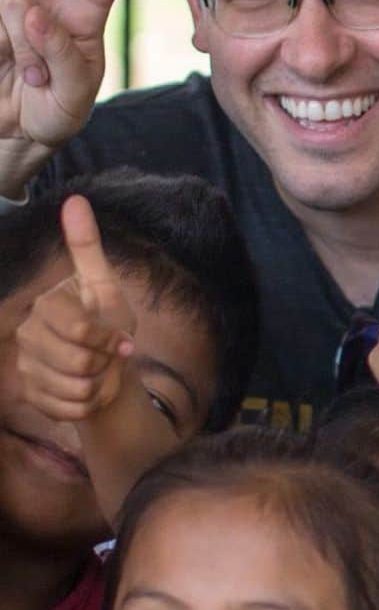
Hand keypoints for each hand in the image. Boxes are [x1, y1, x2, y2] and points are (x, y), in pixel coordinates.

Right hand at [0, 0, 139, 178]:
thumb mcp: (73, 93)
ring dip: (27, 49)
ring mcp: (16, 10)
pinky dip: (7, 52)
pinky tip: (10, 71)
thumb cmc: (57, 113)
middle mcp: (50, 4)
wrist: (17, 131)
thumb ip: (59, 53)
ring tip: (32, 79)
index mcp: (86, 18)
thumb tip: (32, 12)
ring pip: (16, 5)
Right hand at [15, 194, 135, 420]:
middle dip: (106, 364)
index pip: (80, 330)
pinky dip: (91, 405)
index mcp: (45, 305)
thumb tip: (75, 199)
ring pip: (75, 388)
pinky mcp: (33, 396)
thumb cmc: (108, 324)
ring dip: (101, 386)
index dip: (108, 339)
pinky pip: (71, 409)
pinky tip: (91, 393)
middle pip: (79, 361)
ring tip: (100, 374)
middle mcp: (28, 334)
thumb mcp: (105, 287)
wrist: (106, 369)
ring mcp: (27, 367)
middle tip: (108, 358)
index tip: (120, 339)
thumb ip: (87, 247)